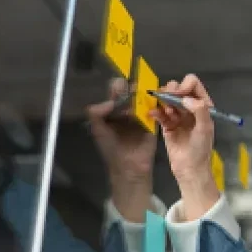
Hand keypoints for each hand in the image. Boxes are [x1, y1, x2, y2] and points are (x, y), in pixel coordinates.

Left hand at [87, 78, 156, 222]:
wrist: (127, 165)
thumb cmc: (111, 148)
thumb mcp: (97, 130)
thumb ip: (96, 113)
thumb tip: (110, 101)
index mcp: (114, 109)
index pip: (116, 90)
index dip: (118, 86)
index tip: (119, 89)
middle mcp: (128, 108)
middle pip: (131, 90)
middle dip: (130, 88)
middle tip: (130, 92)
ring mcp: (142, 114)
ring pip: (143, 97)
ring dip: (141, 96)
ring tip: (138, 102)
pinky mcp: (153, 121)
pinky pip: (154, 109)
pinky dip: (152, 105)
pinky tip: (147, 108)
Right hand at [149, 74, 219, 220]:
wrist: (189, 168)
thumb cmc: (200, 149)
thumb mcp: (205, 128)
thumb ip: (200, 110)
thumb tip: (186, 98)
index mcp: (203, 105)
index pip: (193, 84)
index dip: (185, 85)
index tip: (179, 96)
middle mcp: (190, 107)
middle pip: (178, 87)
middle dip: (171, 91)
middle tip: (169, 102)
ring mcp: (177, 115)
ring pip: (167, 97)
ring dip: (163, 100)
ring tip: (166, 112)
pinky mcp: (167, 124)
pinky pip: (159, 112)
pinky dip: (155, 110)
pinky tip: (153, 114)